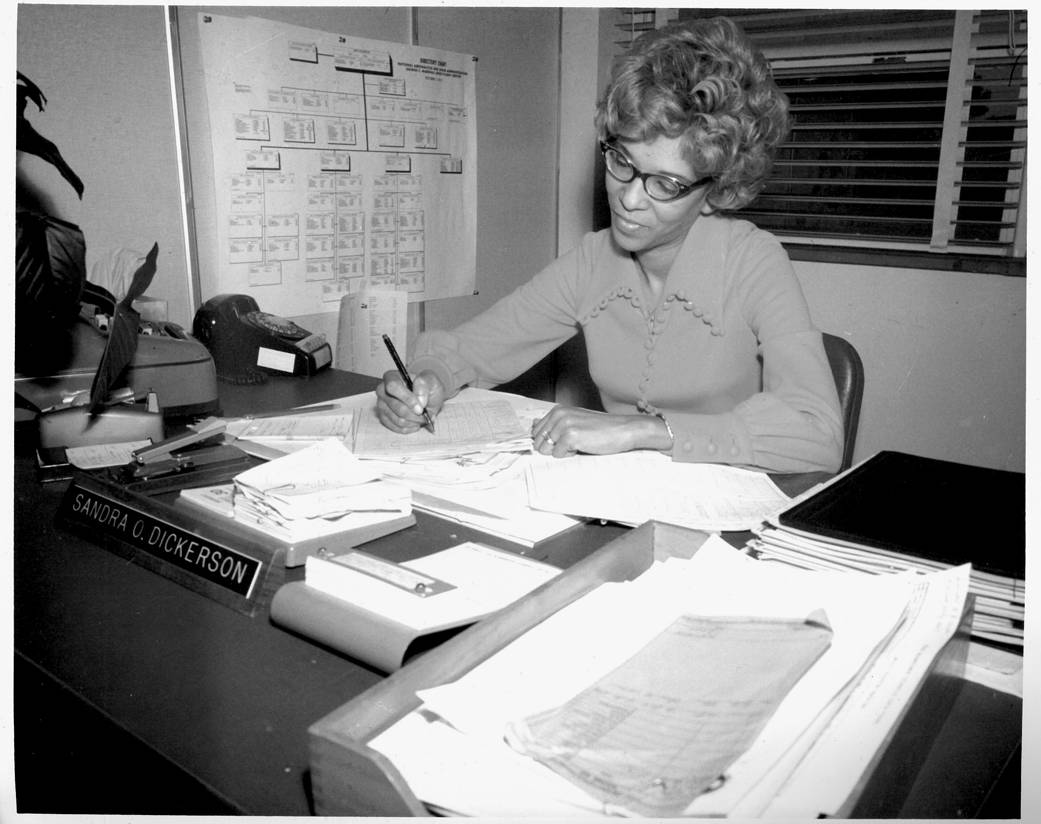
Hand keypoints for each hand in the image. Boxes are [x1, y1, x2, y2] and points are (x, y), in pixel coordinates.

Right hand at [375, 369, 445, 432]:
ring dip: (414, 422)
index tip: (421, 408)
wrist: (426, 398)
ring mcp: (381, 405)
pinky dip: (409, 427)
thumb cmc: (427, 387)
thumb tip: (420, 399)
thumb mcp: (431, 381)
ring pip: (397, 419)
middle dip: (414, 414)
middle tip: (425, 415)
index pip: (393, 387)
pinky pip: (396, 427)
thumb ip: (425, 385)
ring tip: (422, 418)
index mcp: (392, 377)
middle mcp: (382, 390)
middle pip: (396, 406)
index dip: (407, 399)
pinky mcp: (383, 418)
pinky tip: (415, 422)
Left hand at [531, 406, 669, 457]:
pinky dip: (569, 455)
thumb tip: (533, 427)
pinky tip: (583, 446)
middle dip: (552, 448)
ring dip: (561, 451)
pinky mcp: (570, 436)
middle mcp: (558, 415)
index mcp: (558, 410)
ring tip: (578, 444)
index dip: (546, 442)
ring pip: (546, 450)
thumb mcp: (575, 421)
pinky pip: (558, 454)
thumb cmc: (601, 428)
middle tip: (572, 443)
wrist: (623, 430)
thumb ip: (554, 424)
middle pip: (539, 442)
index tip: (560, 443)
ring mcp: (563, 425)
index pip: (536, 431)